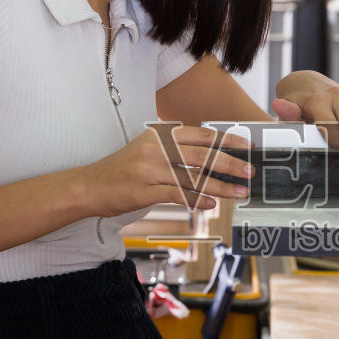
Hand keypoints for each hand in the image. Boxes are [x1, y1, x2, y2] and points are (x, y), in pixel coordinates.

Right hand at [79, 124, 250, 215]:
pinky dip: (198, 199)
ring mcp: (150, 169)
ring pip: (194, 177)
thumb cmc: (122, 170)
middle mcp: (156, 148)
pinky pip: (178, 195)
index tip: (246, 147)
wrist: (90, 186)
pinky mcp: (144, 191)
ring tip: (239, 192)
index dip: (226, 140)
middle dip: (230, 164)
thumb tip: (208, 155)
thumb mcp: (147, 149)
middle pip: (202, 155)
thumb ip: (174, 148)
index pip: (200, 135)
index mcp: (159, 134)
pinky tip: (211, 204)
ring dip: (221, 186)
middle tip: (249, 171)